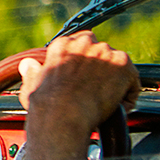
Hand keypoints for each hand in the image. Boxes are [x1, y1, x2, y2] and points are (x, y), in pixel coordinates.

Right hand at [17, 31, 140, 159]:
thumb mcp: (32, 84)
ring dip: (115, 82)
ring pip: (118, 66)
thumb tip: (28, 64)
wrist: (62, 116)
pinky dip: (128, 96)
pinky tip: (116, 107)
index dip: (84, 62)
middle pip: (101, 52)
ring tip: (105, 102)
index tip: (83, 76)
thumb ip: (32, 71)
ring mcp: (105, 53)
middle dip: (101, 69)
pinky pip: (132, 82)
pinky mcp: (122, 66)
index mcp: (63, 45)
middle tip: (95, 89)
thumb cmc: (45, 105)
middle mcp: (85, 43)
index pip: (81, 43)